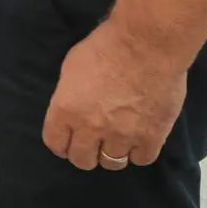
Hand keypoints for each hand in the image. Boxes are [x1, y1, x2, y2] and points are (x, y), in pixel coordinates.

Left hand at [41, 19, 186, 169]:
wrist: (145, 45)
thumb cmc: (104, 47)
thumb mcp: (71, 68)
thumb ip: (69, 96)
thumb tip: (73, 110)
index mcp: (65, 110)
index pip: (55, 143)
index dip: (61, 144)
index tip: (67, 141)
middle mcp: (90, 128)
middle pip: (82, 159)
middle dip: (84, 153)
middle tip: (92, 144)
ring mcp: (121, 135)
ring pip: (111, 163)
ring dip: (112, 153)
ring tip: (116, 142)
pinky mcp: (151, 137)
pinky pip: (141, 160)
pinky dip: (139, 152)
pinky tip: (139, 140)